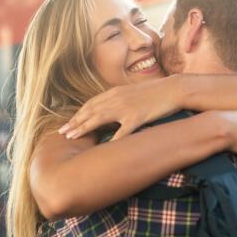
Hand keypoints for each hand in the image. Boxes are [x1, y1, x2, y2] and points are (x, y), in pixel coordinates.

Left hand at [58, 76, 181, 140]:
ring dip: (83, 128)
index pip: (91, 104)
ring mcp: (126, 108)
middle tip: (62, 133)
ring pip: (99, 118)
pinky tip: (102, 148)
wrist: (174, 88)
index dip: (78, 115)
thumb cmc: (156, 92)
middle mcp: (117, 99)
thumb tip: (110, 112)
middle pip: (90, 111)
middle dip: (75, 123)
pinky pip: (122, 131)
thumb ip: (120, 101)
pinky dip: (111, 140)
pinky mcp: (138, 117)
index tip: (67, 124)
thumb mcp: (134, 94)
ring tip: (72, 137)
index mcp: (115, 93)